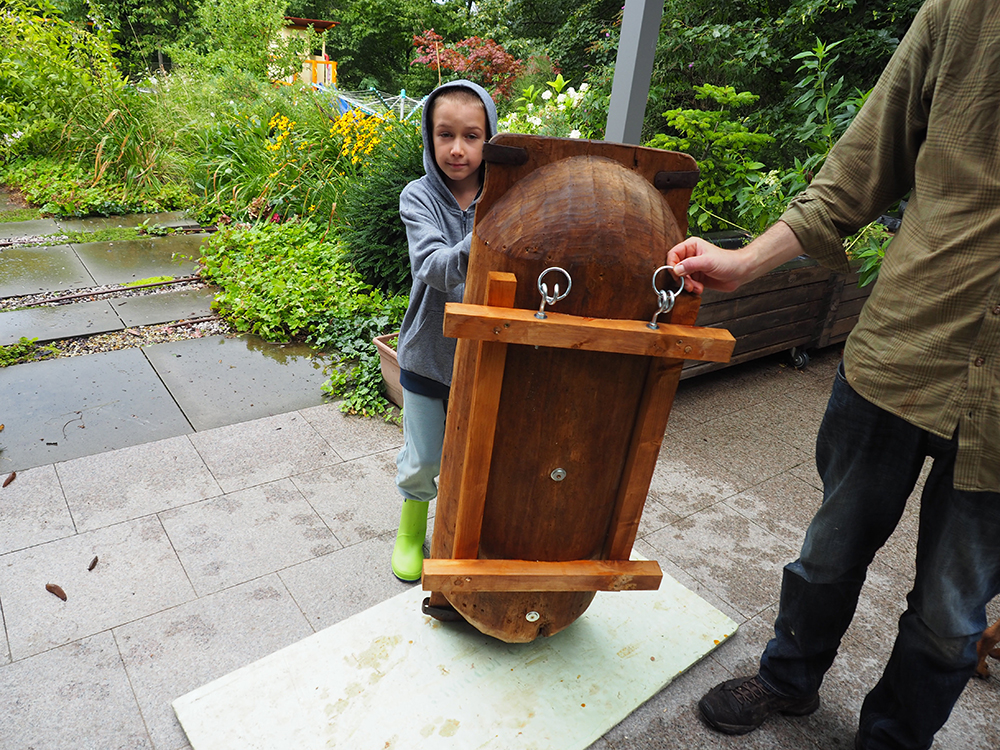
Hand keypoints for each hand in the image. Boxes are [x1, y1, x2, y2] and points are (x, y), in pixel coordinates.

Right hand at [667, 222, 804, 294]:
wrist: (741, 272)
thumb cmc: (729, 261)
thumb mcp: (708, 262)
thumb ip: (691, 264)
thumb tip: (676, 269)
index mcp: (691, 246)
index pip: (673, 254)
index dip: (672, 265)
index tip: (676, 275)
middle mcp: (691, 256)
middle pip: (675, 268)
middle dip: (681, 278)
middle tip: (688, 284)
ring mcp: (694, 268)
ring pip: (681, 278)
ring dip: (687, 285)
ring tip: (696, 287)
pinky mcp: (697, 278)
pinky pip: (688, 284)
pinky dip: (692, 288)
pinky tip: (700, 288)